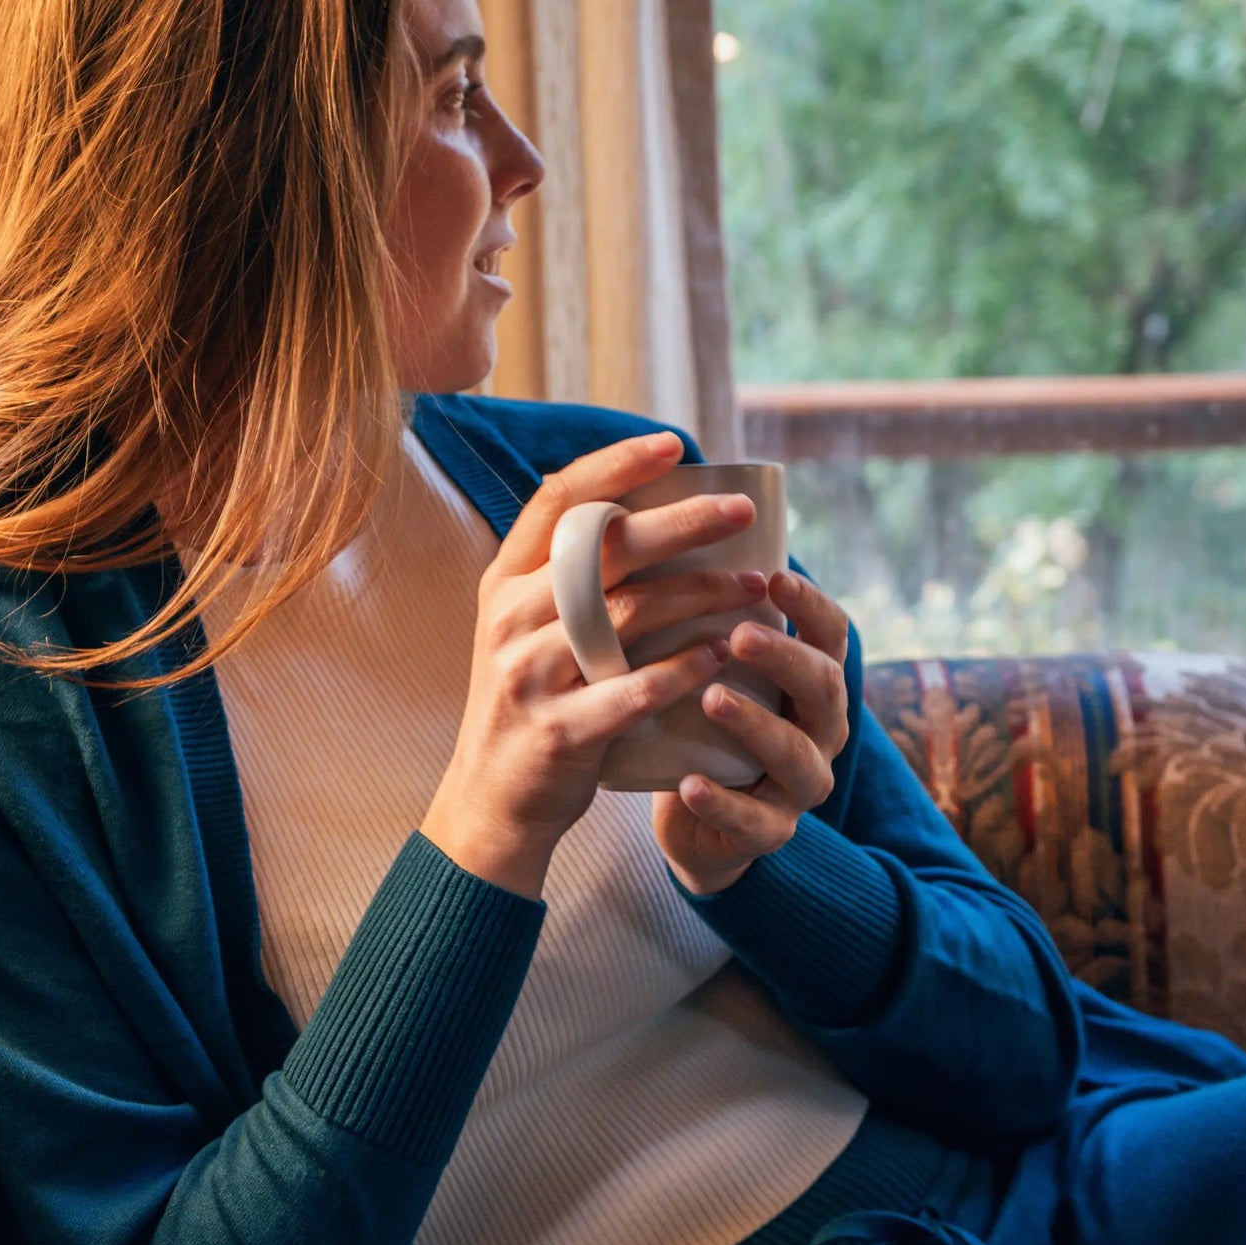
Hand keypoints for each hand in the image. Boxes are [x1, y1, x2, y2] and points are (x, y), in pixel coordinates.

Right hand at [422, 430, 767, 898]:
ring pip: (627, 614)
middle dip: (680, 522)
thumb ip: (571, 577)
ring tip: (754, 585)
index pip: (557, 501)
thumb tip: (652, 511)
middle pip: (603, 549)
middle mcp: (510, 618)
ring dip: (700, 595)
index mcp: (505, 582)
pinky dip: (683, 669)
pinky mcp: (558, 730)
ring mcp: (529, 675)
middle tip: (741, 511)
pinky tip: (723, 655)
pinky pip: (632, 690)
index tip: (674, 445)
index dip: (615, 466)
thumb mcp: (527, 628)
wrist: (491, 799)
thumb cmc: (532, 700)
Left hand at [653, 569, 850, 894]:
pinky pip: (755, 822)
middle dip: (786, 658)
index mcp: (812, 681)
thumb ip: (711, 614)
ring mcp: (799, 785)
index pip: (831, 635)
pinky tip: (690, 783)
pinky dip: (723, 803)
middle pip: (824, 688)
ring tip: (711, 698)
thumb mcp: (716, 666)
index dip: (811, 606)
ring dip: (756, 725)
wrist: (695, 817)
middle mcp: (820, 730)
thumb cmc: (703, 720)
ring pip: (796, 757)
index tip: (775, 576)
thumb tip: (671, 522)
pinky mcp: (766, 832)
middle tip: (739, 635)